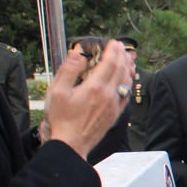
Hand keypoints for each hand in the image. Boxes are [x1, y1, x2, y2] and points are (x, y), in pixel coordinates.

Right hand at [43, 40, 129, 160]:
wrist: (71, 144)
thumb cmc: (61, 119)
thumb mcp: (57, 91)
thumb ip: (68, 70)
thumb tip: (77, 53)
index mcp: (95, 87)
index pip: (109, 63)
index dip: (113, 51)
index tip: (114, 43)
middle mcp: (108, 95)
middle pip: (120, 70)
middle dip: (122, 56)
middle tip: (122, 47)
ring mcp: (114, 106)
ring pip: (126, 83)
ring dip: (128, 68)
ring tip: (128, 59)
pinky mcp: (115, 115)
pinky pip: (126, 96)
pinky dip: (128, 84)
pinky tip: (126, 81)